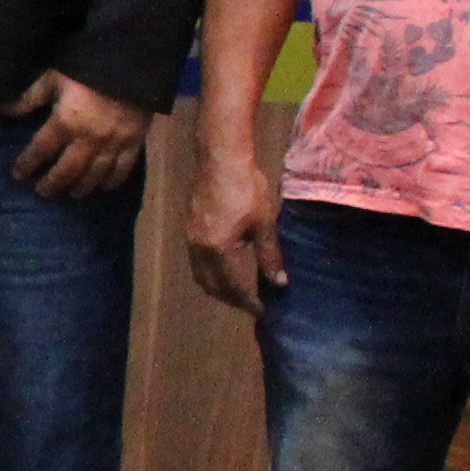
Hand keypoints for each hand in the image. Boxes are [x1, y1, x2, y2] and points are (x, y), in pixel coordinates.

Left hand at [9, 71, 152, 198]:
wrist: (133, 62)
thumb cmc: (87, 68)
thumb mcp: (53, 78)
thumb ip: (30, 98)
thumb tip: (4, 111)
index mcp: (65, 122)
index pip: (40, 150)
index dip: (27, 164)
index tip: (18, 174)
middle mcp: (88, 140)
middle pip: (67, 169)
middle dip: (53, 183)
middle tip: (43, 193)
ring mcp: (113, 143)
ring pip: (95, 174)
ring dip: (82, 186)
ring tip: (73, 194)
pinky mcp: (135, 141)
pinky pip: (124, 168)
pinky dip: (114, 180)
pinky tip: (106, 187)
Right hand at [185, 143, 282, 316]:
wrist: (221, 159)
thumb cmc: (247, 188)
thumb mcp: (264, 223)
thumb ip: (269, 256)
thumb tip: (279, 283)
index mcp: (218, 249)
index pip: (232, 287)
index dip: (248, 302)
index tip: (263, 312)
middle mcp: (199, 249)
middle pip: (211, 286)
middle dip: (231, 299)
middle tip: (251, 305)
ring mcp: (191, 238)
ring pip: (201, 275)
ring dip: (218, 288)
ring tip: (239, 291)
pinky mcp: (190, 228)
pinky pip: (197, 262)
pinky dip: (211, 273)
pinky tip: (226, 268)